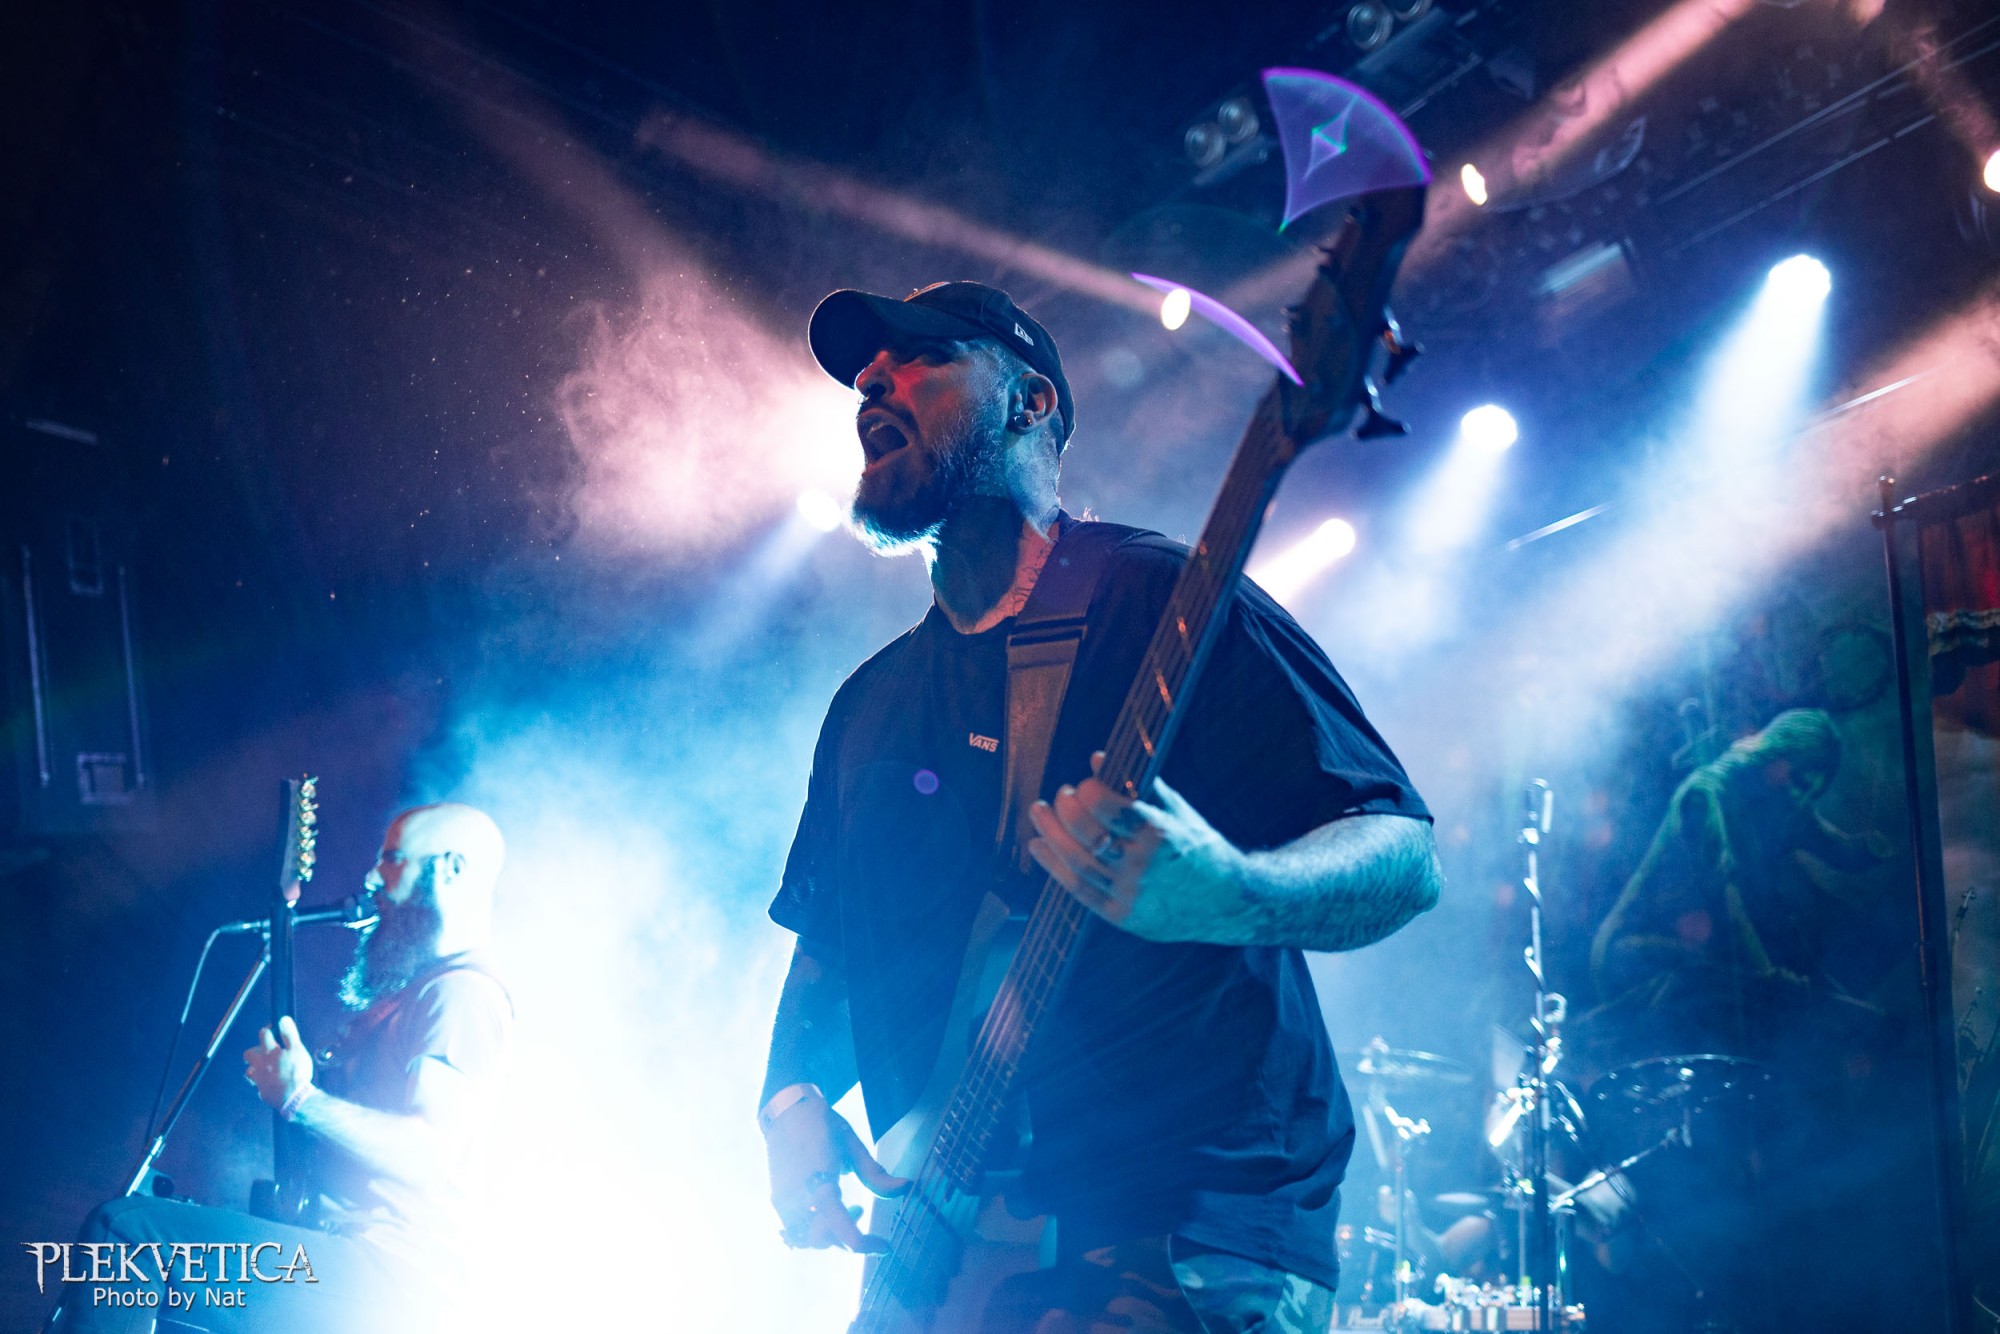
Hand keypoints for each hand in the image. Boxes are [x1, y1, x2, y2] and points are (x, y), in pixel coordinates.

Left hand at [243, 1015, 313, 1109]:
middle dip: (254, 1050)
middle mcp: (260, 1065)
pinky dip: (261, 1082)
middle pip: (249, 1054)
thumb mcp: (297, 1050)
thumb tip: (283, 1019)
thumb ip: (289, 1034)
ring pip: (250, 1070)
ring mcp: (259, 1079)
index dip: (267, 1031)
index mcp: (269, 1052)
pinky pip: (257, 1085)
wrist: (293, 1097)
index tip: (271, 1030)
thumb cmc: (296, 1073)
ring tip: (263, 1068)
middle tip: (262, 1050)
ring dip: (255, 1067)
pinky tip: (269, 1083)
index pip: (264, 1036)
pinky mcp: (262, 1091)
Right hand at [763, 1092, 906, 1251]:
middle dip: (846, 1237)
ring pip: (808, 1241)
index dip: (867, 1245)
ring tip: (844, 1208)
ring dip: (830, 1234)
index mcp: (821, 1184)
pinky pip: (796, 1230)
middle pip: (824, 1240)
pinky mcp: (777, 1201)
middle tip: (860, 1211)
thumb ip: (877, 1175)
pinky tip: (825, 1208)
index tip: (885, 1247)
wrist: (786, 1111)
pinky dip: (814, 1228)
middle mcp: (798, 1199)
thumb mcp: (854, 1146)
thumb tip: (906, 1188)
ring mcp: (784, 1202)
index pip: (843, 1231)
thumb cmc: (823, 1126)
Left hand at [1026, 752, 1254, 944]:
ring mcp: (1132, 895)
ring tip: (1039, 814)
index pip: (1114, 811)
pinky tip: (1039, 846)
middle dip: (1066, 811)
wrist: (1228, 901)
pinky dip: (1054, 867)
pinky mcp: (1123, 917)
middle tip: (1060, 795)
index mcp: (1162, 835)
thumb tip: (1097, 758)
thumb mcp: (1178, 810)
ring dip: (1051, 835)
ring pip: (1078, 864)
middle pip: (1090, 837)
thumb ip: (1138, 785)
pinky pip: (1080, 891)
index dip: (1089, 794)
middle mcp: (1145, 867)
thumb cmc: (1199, 847)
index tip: (1081, 783)